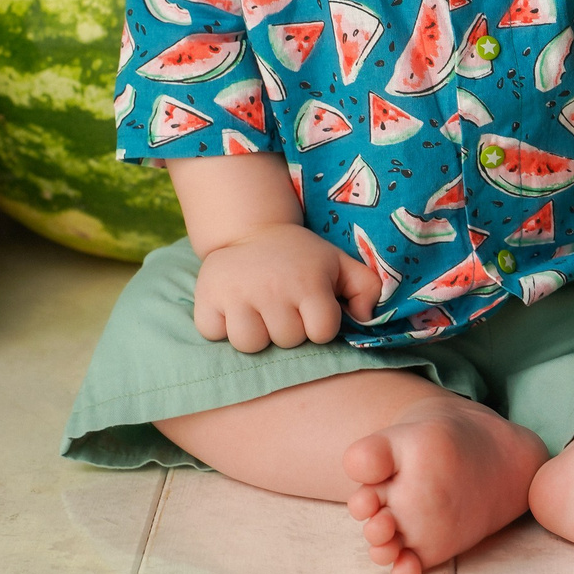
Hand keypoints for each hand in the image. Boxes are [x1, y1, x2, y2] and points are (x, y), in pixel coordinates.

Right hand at [192, 222, 381, 352]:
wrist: (250, 229)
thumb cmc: (300, 257)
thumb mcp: (339, 264)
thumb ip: (367, 289)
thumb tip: (364, 318)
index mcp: (308, 281)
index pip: (321, 333)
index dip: (318, 325)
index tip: (310, 308)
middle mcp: (272, 287)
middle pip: (285, 340)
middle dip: (287, 329)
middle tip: (282, 304)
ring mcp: (236, 292)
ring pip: (249, 344)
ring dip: (255, 332)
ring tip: (258, 310)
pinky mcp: (206, 296)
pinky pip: (213, 332)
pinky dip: (219, 324)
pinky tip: (232, 307)